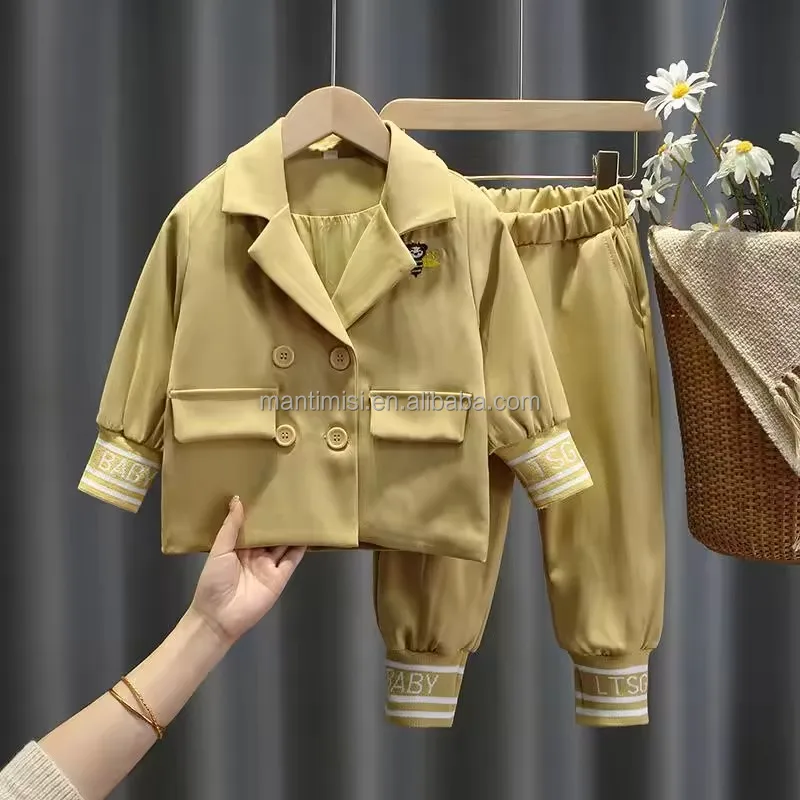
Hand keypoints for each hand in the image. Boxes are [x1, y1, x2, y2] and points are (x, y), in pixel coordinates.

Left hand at [189, 496, 305, 644]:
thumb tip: (238, 499)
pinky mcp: (280, 577)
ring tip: (302, 510)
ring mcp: (269, 566)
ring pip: (283, 544)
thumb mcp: (219, 550)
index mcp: (238, 547)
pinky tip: (308, 533)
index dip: (259, 512)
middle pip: (270, 534)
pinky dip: (301, 547)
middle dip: (278, 519)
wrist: (219, 617)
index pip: (252, 526)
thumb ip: (231, 527)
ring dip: (291, 531)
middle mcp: (255, 554)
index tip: (267, 493)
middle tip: (289, 496)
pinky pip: (292, 559)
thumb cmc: (214, 581)